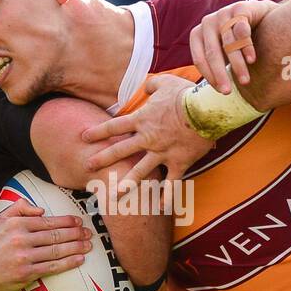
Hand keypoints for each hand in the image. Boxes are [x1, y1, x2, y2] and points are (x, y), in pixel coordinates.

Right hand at [0, 201, 89, 290]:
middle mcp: (20, 239)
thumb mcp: (0, 221)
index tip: (78, 222)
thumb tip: (41, 209)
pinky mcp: (26, 273)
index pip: (47, 221)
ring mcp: (24, 257)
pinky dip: (68, 263)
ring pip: (56, 250)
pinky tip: (79, 260)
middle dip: (76, 234)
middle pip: (55, 235)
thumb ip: (19, 208)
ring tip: (88, 245)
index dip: (66, 221)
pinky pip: (52, 267)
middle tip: (89, 233)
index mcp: (16, 224)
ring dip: (76, 247)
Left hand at [81, 74, 213, 183]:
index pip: (113, 126)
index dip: (97, 131)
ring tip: (113, 196)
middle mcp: (148, 139)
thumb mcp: (165, 82)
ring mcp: (162, 153)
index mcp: (142, 120)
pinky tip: (160, 208)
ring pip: (139, 173)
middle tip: (87, 165)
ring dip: (125, 185)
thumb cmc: (186, 94)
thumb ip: (151, 84)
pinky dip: (167, 196)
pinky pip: (171, 184)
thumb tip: (146, 87)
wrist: (206, 111)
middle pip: (119, 151)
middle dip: (101, 159)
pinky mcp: (179, 163)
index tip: (83, 137)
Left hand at [190, 0, 276, 93]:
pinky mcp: (239, 8)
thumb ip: (216, 64)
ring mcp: (223, 13)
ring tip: (245, 81)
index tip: (221, 92)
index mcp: (197, 34)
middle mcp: (207, 22)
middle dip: (220, 74)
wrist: (260, 15)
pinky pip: (242, 30)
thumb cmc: (237, 38)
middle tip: (228, 92)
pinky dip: (246, 47)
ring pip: (228, 44)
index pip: (199, 59)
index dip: (209, 77)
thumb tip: (216, 91)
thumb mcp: (222, 51)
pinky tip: (252, 60)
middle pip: (212, 53)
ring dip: (237, 65)